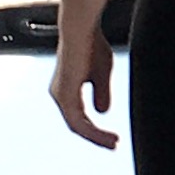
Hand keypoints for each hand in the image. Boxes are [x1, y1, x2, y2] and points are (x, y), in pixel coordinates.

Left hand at [52, 29, 118, 149]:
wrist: (82, 30)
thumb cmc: (91, 45)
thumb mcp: (101, 73)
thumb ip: (101, 93)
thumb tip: (101, 112)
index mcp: (66, 89)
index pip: (79, 117)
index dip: (95, 129)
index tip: (113, 137)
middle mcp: (60, 95)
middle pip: (77, 125)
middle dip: (96, 137)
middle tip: (114, 144)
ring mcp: (61, 95)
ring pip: (77, 126)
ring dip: (96, 136)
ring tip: (113, 142)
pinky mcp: (66, 94)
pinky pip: (77, 120)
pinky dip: (91, 129)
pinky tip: (103, 132)